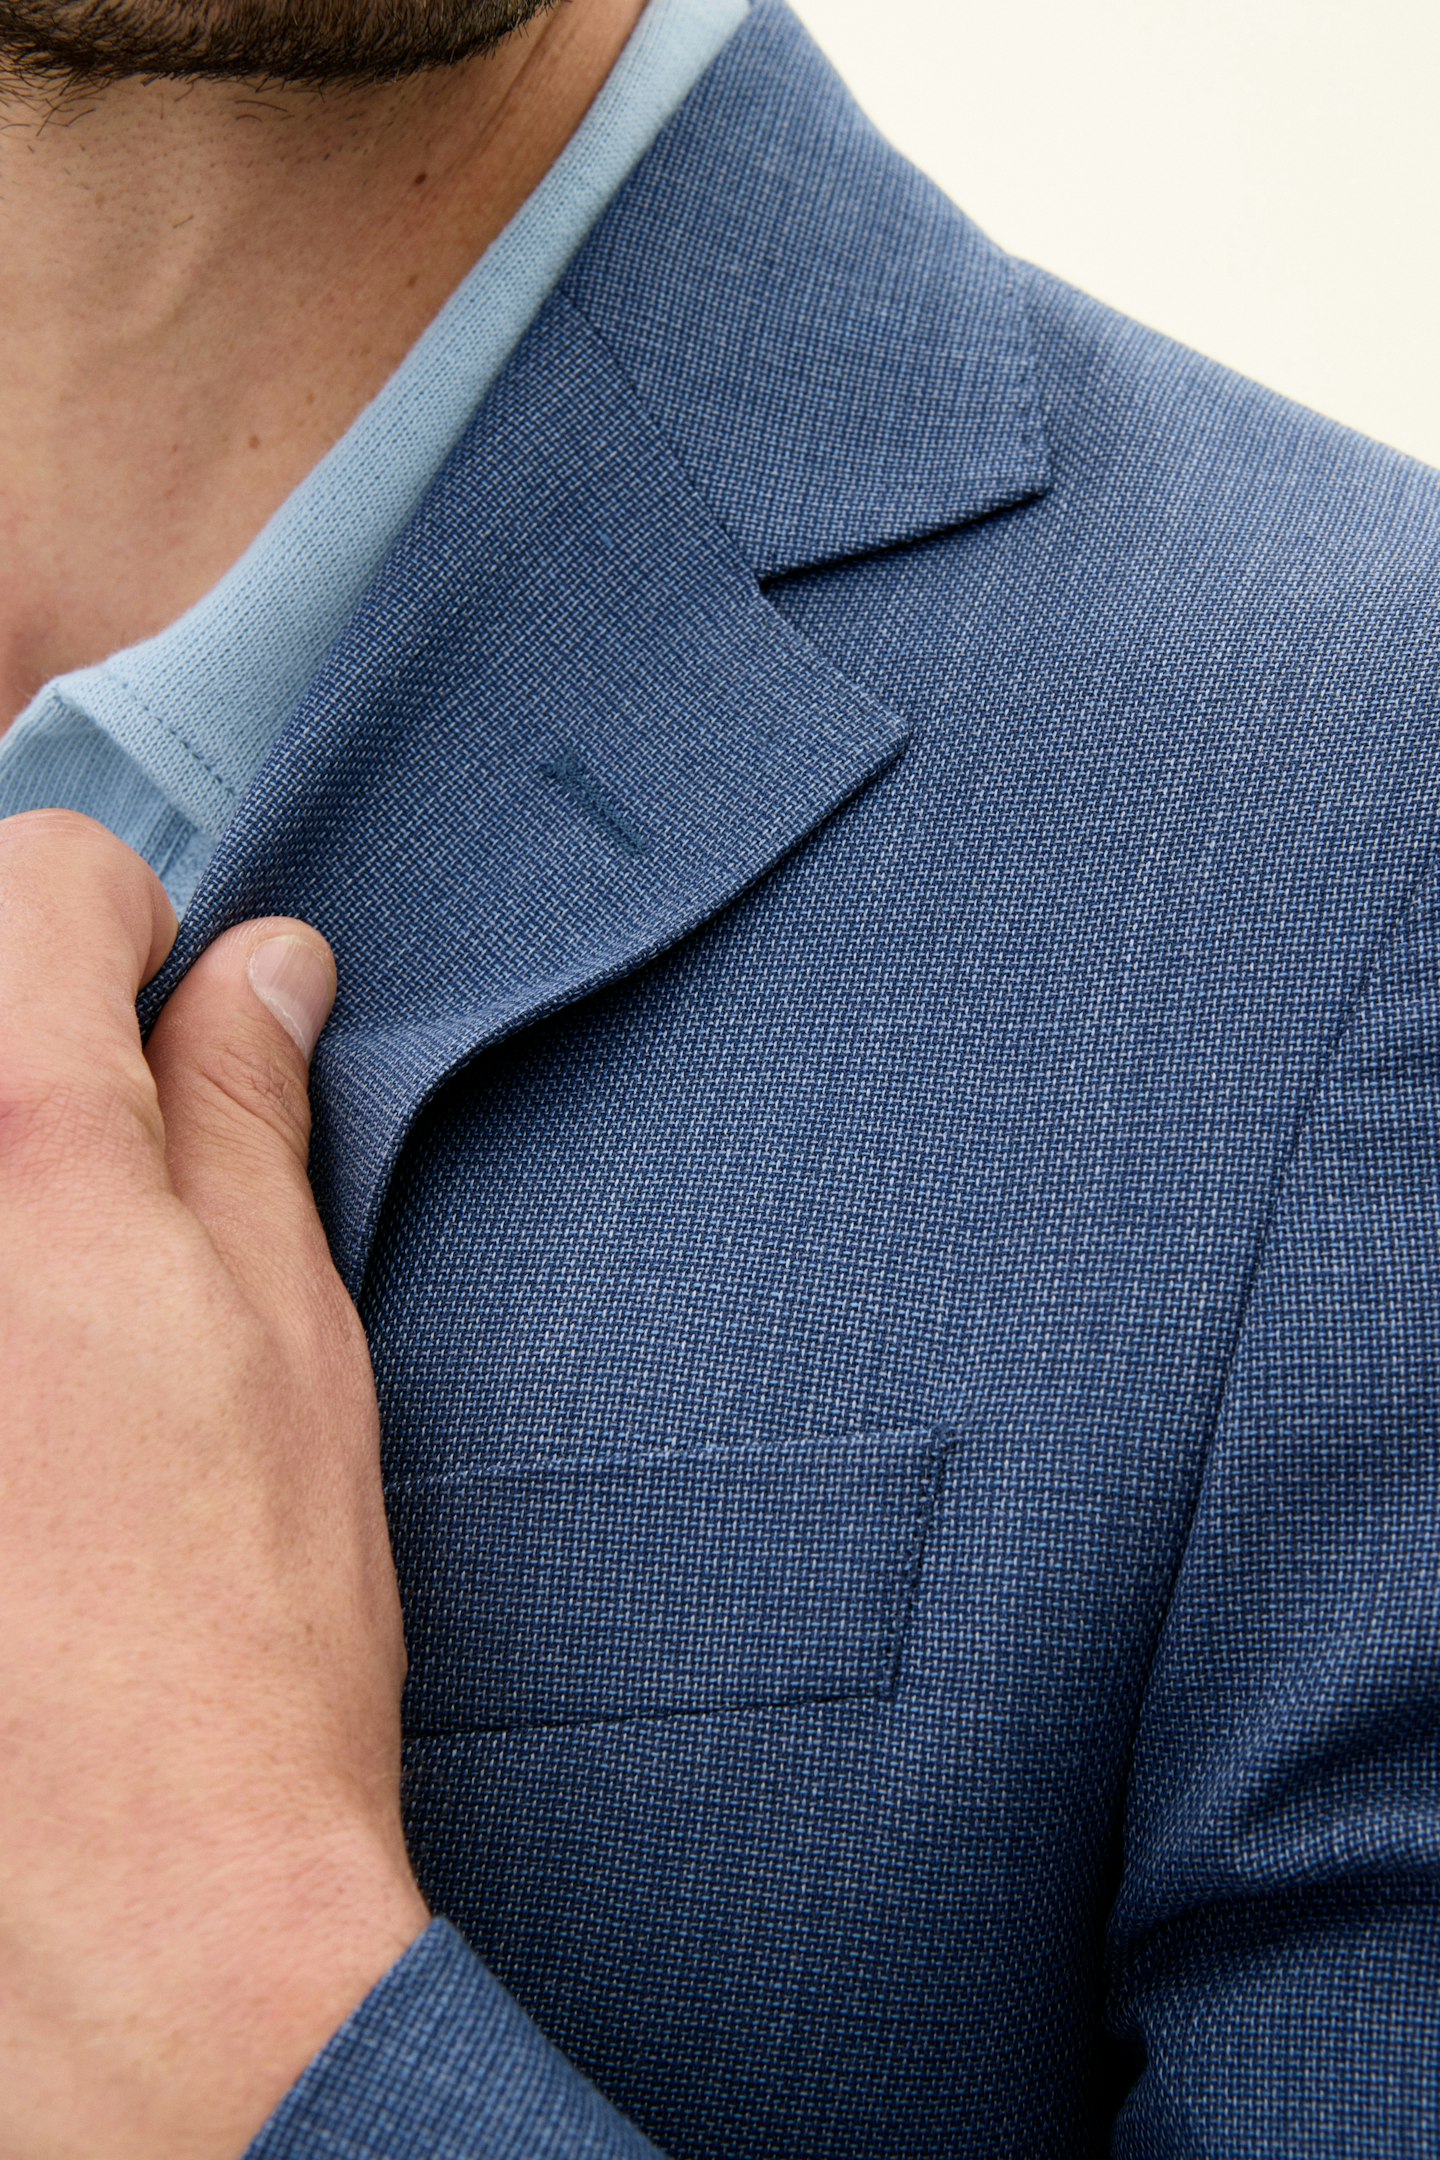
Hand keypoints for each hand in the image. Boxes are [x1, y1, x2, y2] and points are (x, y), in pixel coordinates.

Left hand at [0, 812, 430, 2159]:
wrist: (117, 1891)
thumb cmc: (245, 1621)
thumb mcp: (293, 1329)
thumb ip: (250, 1115)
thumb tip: (264, 971)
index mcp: (27, 1150)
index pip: (43, 879)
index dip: (129, 925)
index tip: (167, 1013)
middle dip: (34, 1044)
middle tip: (110, 1182)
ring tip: (47, 1332)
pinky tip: (18, 1425)